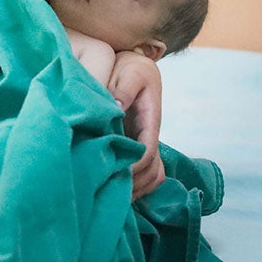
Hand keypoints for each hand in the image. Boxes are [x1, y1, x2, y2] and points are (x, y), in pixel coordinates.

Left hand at [108, 51, 165, 199]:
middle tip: (108, 190)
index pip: (148, 151)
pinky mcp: (140, 147)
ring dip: (137, 188)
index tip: (113, 172)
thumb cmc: (130, 68)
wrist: (132, 66)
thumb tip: (116, 106)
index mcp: (151, 120)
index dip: (133, 166)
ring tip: (112, 194)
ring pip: (153, 177)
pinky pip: (149, 175)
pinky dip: (138, 186)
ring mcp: (147, 143)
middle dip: (134, 183)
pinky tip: (117, 189)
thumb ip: (124, 88)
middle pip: (152, 171)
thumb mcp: (130, 72)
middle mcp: (151, 135)